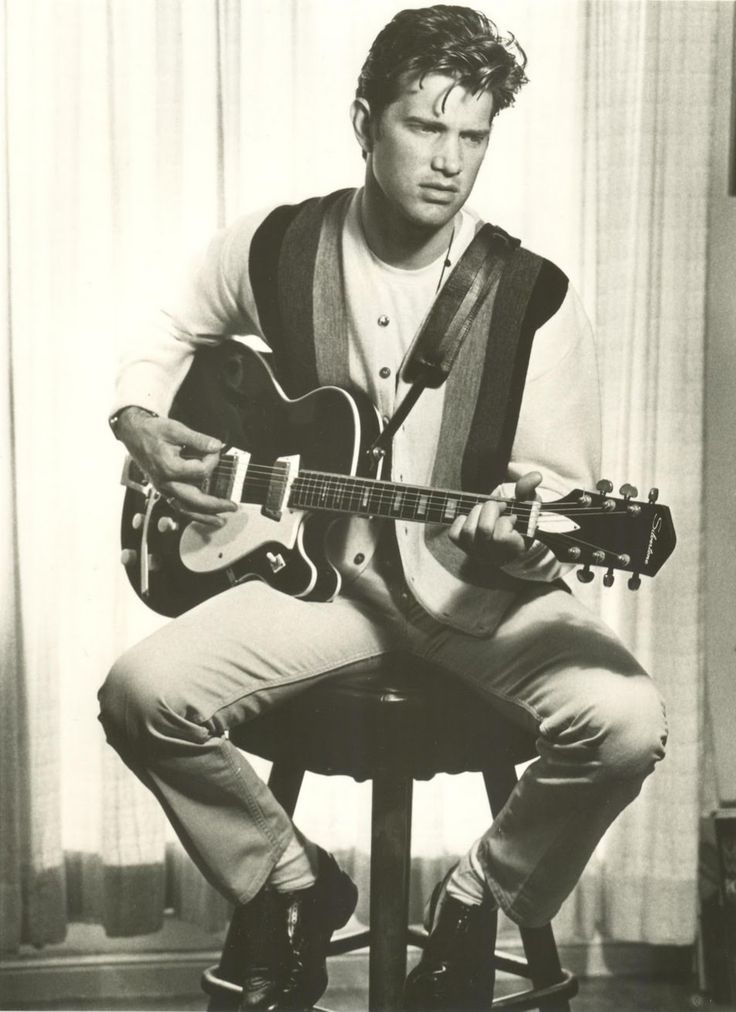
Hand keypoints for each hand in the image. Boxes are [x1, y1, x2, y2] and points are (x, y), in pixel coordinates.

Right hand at [117, 409, 237, 526]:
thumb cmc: (151, 432)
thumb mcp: (176, 429)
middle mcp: (165, 483)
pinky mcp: (162, 489)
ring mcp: (163, 488)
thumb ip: (198, 439)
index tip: (215, 450)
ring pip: (185, 509)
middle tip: (232, 506)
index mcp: (169, 468)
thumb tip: (216, 446)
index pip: (201, 471)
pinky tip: (203, 516)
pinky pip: (178, 506)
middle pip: (195, 500)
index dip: (213, 460)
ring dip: (204, 517)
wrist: (132, 434)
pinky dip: (192, 514)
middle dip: (216, 505)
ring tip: (220, 521)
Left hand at [448, 471, 542, 566]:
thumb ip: (529, 489)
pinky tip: (474, 518)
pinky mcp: (462, 547)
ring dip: (476, 513)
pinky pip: (454, 532)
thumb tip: (536, 476)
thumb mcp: (528, 502)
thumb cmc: (519, 518)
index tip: (512, 517)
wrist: (506, 533)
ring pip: (468, 531)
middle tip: (499, 508)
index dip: (505, 521)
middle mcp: (493, 556)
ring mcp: (476, 552)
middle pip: (483, 530)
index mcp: (513, 549)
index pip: (501, 536)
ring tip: (486, 512)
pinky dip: (462, 520)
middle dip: (490, 510)